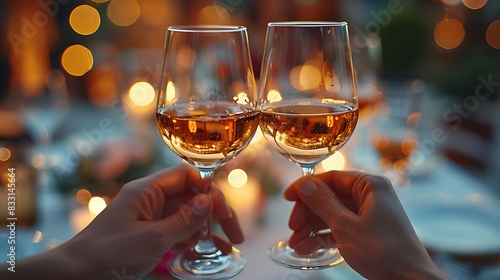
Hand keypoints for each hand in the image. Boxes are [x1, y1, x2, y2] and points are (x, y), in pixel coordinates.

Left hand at [6, 164, 242, 279]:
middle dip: (215, 212)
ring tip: (229, 246)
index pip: (186, 175)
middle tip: (236, 233)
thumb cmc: (109, 253)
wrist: (74, 275)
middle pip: (190, 197)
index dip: (207, 189)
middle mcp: (150, 200)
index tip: (222, 210)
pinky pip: (176, 232)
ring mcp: (149, 218)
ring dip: (207, 229)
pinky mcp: (147, 235)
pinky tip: (208, 250)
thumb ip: (184, 220)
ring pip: (186, 216)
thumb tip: (209, 201)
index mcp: (147, 190)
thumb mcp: (153, 238)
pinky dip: (192, 239)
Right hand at [284, 170, 445, 279]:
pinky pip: (340, 228)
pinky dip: (324, 238)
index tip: (287, 198)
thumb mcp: (346, 226)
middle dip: (308, 214)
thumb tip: (304, 184)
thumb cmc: (383, 251)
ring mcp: (369, 214)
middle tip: (292, 228)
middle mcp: (370, 196)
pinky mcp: (367, 231)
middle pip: (329, 197)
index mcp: (370, 186)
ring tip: (296, 245)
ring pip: (332, 215)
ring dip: (312, 229)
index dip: (306, 187)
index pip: (331, 178)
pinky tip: (307, 249)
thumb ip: (322, 203)